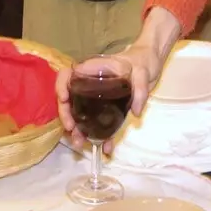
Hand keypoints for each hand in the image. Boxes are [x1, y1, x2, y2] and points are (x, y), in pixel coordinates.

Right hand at [54, 7, 182, 152]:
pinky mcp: (105, 108)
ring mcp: (95, 97)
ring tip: (79, 143)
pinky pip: (98, 123)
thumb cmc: (141, 62)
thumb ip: (140, 89)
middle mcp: (88, 83)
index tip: (65, 100)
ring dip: (77, 130)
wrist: (149, 65)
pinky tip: (106, 147)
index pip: (67, 74)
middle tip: (72, 130)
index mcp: (92, 70)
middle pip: (69, 98)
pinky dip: (101, 136)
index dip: (61, 86)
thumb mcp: (142, 72)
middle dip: (66, 116)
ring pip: (79, 113)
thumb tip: (136, 111)